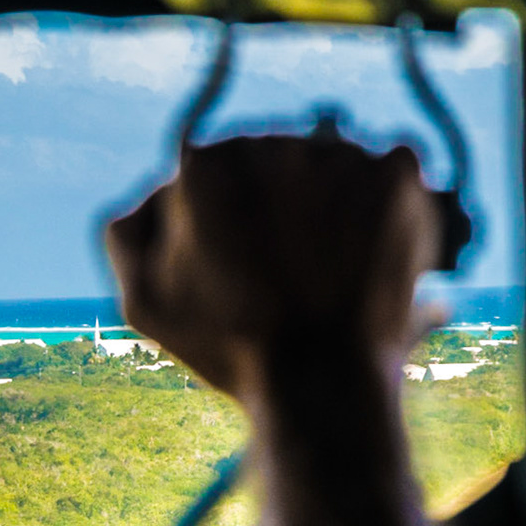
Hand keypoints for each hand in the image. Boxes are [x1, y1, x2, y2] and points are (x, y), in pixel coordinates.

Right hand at [105, 135, 441, 396]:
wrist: (325, 382)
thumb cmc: (233, 349)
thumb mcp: (143, 302)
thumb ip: (130, 232)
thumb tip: (164, 187)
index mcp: (203, 166)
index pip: (218, 169)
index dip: (234, 219)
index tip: (250, 260)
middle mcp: (268, 143)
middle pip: (276, 159)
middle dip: (284, 201)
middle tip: (296, 267)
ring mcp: (337, 154)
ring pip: (332, 161)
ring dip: (336, 197)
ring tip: (336, 265)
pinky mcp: (395, 173)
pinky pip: (392, 165)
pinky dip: (388, 198)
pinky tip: (376, 245)